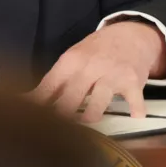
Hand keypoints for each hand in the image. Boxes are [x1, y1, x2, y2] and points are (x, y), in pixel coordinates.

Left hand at [30, 21, 165, 122]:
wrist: (131, 35)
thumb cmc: (96, 51)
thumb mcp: (73, 58)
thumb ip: (56, 80)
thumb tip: (30, 101)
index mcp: (71, 61)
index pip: (49, 85)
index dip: (38, 105)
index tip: (31, 119)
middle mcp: (90, 67)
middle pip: (70, 97)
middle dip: (60, 115)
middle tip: (54, 131)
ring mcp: (112, 75)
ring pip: (97, 104)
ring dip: (90, 117)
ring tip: (85, 124)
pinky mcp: (133, 83)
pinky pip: (134, 103)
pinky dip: (135, 112)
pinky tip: (133, 116)